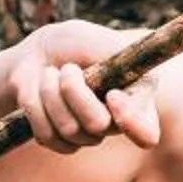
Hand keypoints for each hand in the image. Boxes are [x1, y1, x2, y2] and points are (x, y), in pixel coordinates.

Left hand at [11, 19, 164, 151]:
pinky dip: (37, 109)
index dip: (131, 120)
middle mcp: (118, 121)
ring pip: (70, 130)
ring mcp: (91, 134)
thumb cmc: (74, 43)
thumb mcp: (96, 40)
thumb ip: (113, 55)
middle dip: (74, 92)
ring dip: (51, 95)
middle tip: (67, 68)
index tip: (112, 95)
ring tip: (49, 72)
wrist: (39, 54)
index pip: (146, 132)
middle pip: (98, 125)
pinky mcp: (64, 141)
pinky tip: (39, 92)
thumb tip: (119, 80)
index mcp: (138, 96)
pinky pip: (49, 137)